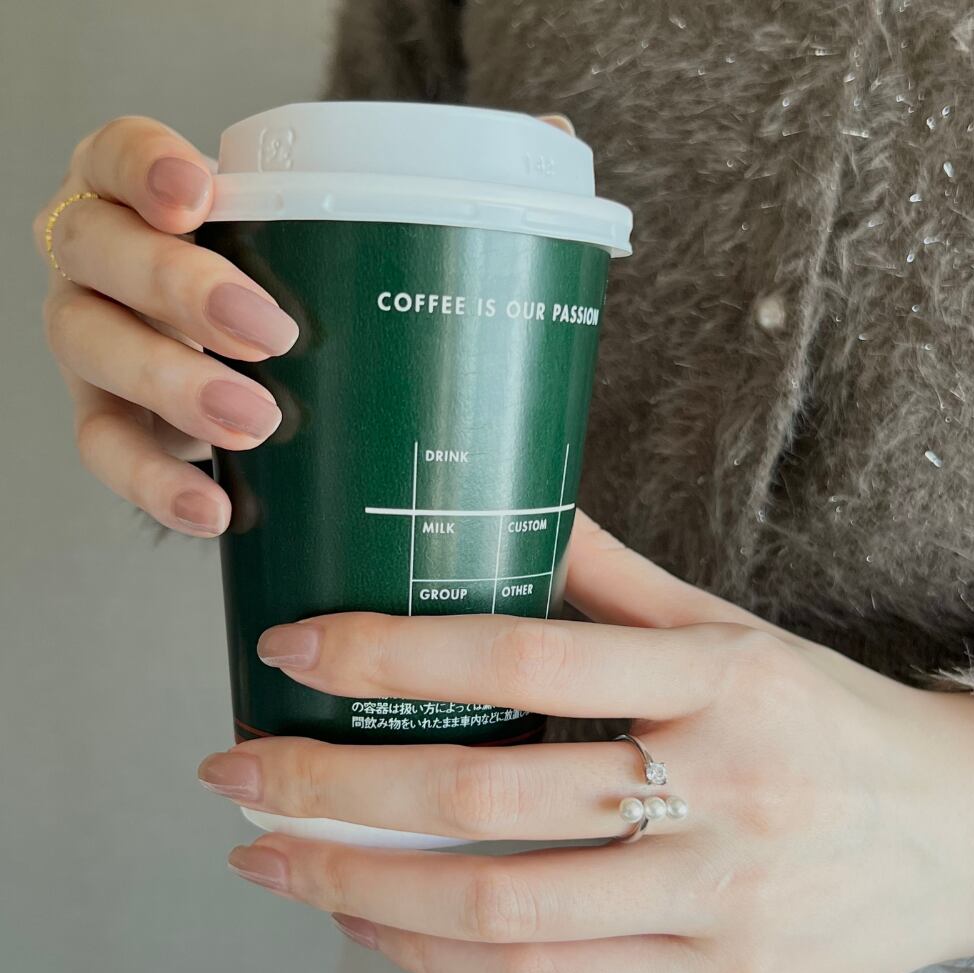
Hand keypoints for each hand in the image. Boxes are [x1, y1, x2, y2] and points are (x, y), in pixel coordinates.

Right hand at [32, 113, 574, 537]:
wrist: (261, 382)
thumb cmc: (307, 293)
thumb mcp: (344, 238)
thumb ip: (424, 189)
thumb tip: (550, 134)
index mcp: (158, 201)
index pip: (120, 158)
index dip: (146, 169)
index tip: (204, 196)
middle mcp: (110, 265)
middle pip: (101, 254)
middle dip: (180, 289)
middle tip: (271, 331)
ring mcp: (100, 346)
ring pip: (93, 352)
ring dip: (172, 386)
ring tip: (258, 422)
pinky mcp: (111, 424)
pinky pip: (108, 452)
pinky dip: (156, 484)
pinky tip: (217, 507)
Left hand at [197, 514, 973, 972]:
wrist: (963, 830)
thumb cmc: (834, 718)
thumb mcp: (739, 628)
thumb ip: (620, 578)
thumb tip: (517, 514)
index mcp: (717, 676)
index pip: (524, 654)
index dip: (394, 651)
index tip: (298, 649)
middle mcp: (717, 785)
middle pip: (488, 795)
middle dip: (337, 786)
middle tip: (239, 771)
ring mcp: (718, 896)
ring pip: (503, 904)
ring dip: (364, 886)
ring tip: (275, 857)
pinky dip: (442, 955)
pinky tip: (377, 922)